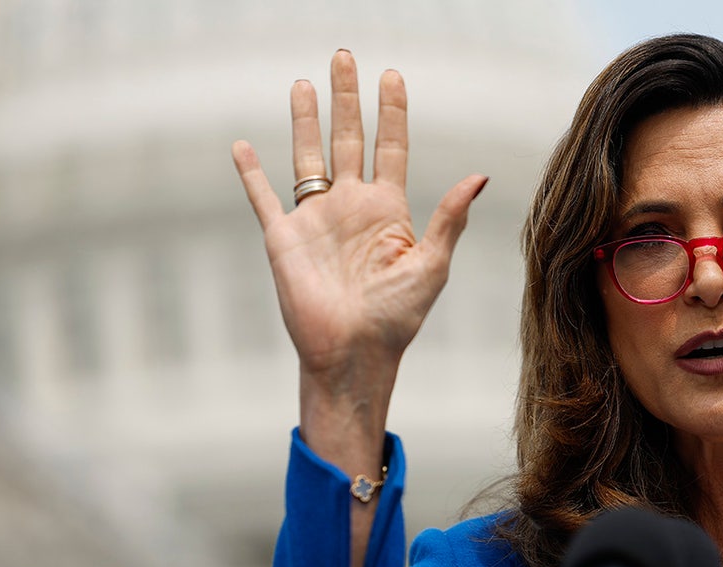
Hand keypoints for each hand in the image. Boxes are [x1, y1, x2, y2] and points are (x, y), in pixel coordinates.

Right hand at [232, 49, 486, 388]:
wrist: (354, 354)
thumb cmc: (397, 317)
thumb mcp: (432, 265)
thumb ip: (450, 218)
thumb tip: (480, 175)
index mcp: (389, 210)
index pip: (391, 147)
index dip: (392, 112)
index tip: (392, 75)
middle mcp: (352, 207)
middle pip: (349, 138)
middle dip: (347, 98)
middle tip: (343, 56)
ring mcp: (316, 220)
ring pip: (308, 156)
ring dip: (304, 120)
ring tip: (303, 83)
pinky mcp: (283, 239)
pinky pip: (263, 198)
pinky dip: (250, 173)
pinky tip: (242, 146)